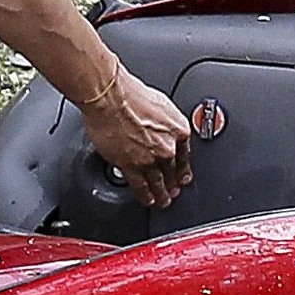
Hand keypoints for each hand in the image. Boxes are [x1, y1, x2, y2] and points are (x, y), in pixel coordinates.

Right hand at [81, 64, 194, 207]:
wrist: (110, 97)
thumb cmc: (130, 93)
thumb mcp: (160, 104)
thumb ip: (164, 121)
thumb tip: (160, 127)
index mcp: (178, 129)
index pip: (184, 154)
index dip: (183, 168)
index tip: (183, 175)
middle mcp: (167, 146)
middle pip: (173, 170)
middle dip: (174, 183)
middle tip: (175, 191)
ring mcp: (149, 158)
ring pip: (159, 182)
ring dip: (162, 194)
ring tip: (163, 201)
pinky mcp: (130, 166)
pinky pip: (140, 185)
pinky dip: (145, 195)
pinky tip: (147, 199)